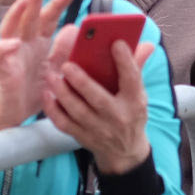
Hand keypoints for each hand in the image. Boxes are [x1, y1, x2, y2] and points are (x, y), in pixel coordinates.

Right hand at [0, 0, 75, 131]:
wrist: (15, 115)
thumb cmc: (33, 90)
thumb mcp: (55, 70)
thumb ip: (63, 50)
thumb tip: (73, 27)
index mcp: (38, 43)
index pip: (48, 19)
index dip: (57, 4)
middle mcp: (23, 44)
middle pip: (28, 17)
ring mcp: (10, 55)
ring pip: (10, 29)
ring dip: (16, 14)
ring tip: (23, 1)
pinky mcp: (1, 70)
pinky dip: (4, 49)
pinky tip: (12, 43)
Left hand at [45, 35, 156, 175]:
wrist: (125, 152)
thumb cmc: (130, 114)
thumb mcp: (139, 94)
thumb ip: (137, 68)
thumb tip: (147, 44)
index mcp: (134, 102)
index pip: (132, 79)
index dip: (125, 61)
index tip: (116, 43)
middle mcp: (118, 117)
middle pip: (98, 99)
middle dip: (82, 82)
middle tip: (67, 65)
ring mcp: (99, 130)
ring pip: (77, 111)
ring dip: (63, 93)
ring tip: (52, 76)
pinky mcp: (82, 137)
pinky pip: (64, 124)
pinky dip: (53, 110)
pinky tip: (47, 95)